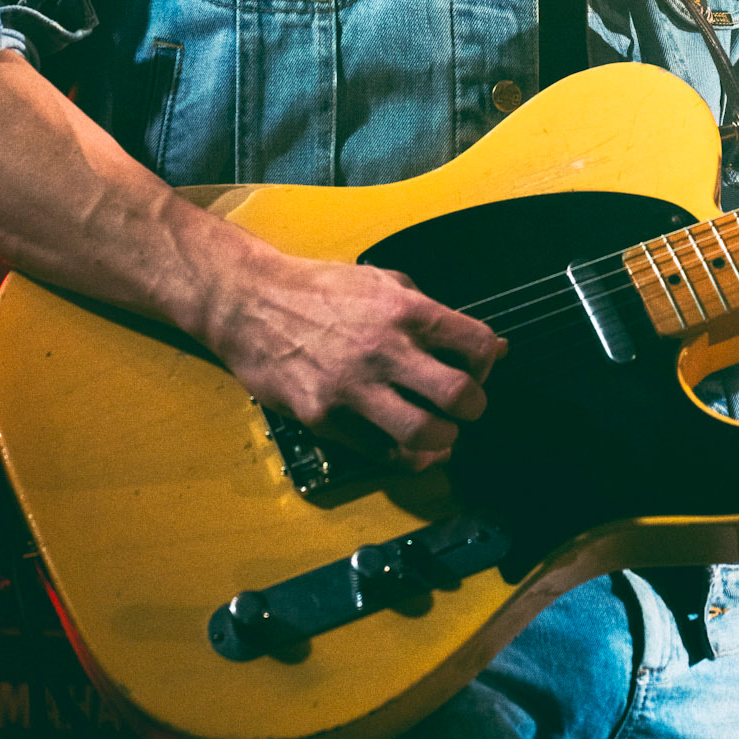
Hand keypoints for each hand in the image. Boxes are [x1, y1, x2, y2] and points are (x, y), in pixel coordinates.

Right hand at [198, 243, 505, 471]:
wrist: (251, 303)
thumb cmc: (318, 289)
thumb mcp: (380, 281)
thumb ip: (431, 310)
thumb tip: (487, 345)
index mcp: (403, 309)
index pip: (476, 343)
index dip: (487, 361)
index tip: (479, 368)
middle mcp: (383, 348)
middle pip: (458, 396)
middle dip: (474, 407)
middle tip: (466, 407)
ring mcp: (353, 387)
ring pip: (422, 434)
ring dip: (444, 440)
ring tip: (441, 433)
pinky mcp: (325, 417)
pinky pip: (380, 452)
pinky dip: (404, 457)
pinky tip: (408, 448)